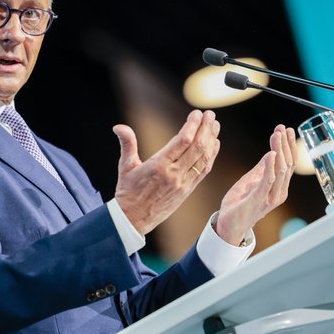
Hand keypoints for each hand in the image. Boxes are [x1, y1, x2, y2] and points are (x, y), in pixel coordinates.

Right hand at [113, 110, 220, 234]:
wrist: (134, 219)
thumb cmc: (128, 192)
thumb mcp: (126, 166)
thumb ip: (127, 144)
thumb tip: (118, 127)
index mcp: (158, 166)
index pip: (182, 141)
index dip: (192, 125)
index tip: (196, 113)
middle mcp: (174, 174)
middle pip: (196, 147)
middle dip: (205, 128)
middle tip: (210, 114)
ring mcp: (183, 183)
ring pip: (203, 158)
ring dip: (211, 140)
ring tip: (215, 125)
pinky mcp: (188, 190)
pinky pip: (203, 171)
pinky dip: (211, 156)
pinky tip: (214, 144)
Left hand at [215, 125, 296, 244]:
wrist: (228, 225)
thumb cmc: (240, 204)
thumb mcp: (251, 180)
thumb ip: (262, 168)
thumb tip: (272, 152)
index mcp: (278, 188)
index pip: (288, 163)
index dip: (288, 146)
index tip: (286, 129)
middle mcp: (278, 193)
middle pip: (287, 164)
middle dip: (285, 144)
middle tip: (282, 128)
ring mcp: (270, 198)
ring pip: (280, 170)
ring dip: (279, 150)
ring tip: (277, 135)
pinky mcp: (258, 200)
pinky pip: (267, 181)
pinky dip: (270, 167)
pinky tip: (271, 153)